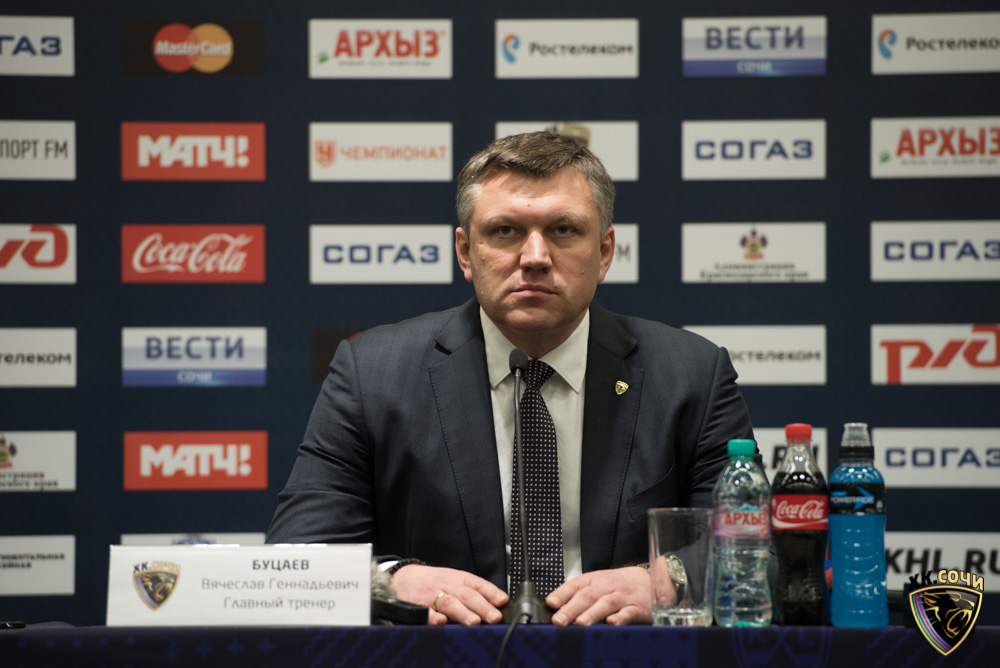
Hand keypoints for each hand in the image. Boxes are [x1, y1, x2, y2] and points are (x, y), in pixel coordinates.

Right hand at [391, 564, 508, 625]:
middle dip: (482, 607)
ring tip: (474, 622)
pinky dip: (433, 618)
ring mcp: (433, 596)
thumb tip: (496, 607)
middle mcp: (448, 586)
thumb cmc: (434, 581)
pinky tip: (441, 622)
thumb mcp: (454, 580)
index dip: (491, 592)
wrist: (403, 577)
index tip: (503, 601)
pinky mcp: (418, 606)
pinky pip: (426, 613)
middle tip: (494, 617)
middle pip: (467, 595)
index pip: (478, 584)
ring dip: (463, 613)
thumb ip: (473, 592)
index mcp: (459, 579)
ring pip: (449, 603)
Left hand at [546, 566, 651, 625]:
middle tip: (558, 620)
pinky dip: (620, 618)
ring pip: (606, 603)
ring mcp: (622, 597)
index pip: (575, 584)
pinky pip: (628, 612)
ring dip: (592, 613)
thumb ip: (579, 595)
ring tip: (580, 623)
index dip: (562, 593)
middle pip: (588, 595)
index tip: (550, 603)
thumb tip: (555, 610)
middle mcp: (606, 586)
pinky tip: (611, 623)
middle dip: (571, 609)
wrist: (649, 580)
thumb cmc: (618, 585)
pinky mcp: (637, 608)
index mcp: (594, 580)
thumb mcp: (598, 584)